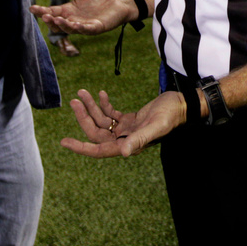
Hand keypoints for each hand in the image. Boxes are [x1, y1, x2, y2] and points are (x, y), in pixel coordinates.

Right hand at [30, 0, 134, 34]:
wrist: (118, 1)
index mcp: (68, 10)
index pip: (52, 12)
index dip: (42, 11)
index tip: (32, 8)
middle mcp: (74, 20)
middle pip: (58, 23)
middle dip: (50, 20)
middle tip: (44, 15)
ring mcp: (84, 25)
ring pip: (70, 29)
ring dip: (63, 25)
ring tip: (56, 19)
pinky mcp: (96, 28)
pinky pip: (87, 30)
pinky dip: (81, 28)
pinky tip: (76, 24)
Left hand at [61, 89, 186, 157]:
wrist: (182, 104)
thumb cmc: (171, 115)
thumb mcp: (155, 125)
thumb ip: (139, 139)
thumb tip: (122, 153)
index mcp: (128, 145)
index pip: (98, 150)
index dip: (81, 147)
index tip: (64, 142)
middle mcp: (124, 140)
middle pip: (96, 132)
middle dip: (84, 117)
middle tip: (75, 100)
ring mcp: (126, 130)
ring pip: (101, 121)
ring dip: (91, 107)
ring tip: (82, 93)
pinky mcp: (130, 120)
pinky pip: (111, 115)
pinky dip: (104, 105)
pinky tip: (101, 94)